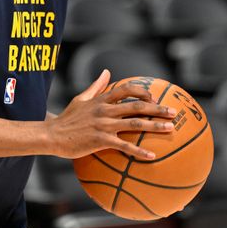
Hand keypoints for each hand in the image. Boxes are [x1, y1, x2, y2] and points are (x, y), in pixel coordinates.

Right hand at [46, 70, 176, 160]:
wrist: (53, 135)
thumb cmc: (67, 118)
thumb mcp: (81, 98)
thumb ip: (96, 85)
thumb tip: (107, 71)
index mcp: (102, 99)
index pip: (126, 89)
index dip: (142, 92)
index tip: (154, 98)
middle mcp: (105, 110)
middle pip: (137, 106)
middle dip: (157, 108)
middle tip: (173, 113)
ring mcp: (104, 125)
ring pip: (134, 123)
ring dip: (154, 126)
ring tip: (170, 129)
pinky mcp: (101, 141)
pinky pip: (124, 145)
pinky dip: (139, 151)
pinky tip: (152, 156)